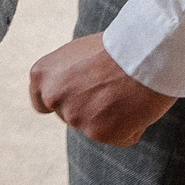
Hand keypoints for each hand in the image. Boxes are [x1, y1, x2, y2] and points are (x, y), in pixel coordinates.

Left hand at [31, 34, 176, 146]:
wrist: (144, 54)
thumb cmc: (118, 47)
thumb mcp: (79, 53)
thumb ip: (67, 74)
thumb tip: (69, 88)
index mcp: (41, 75)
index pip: (42, 103)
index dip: (63, 103)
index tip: (78, 102)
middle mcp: (52, 97)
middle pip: (70, 116)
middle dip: (90, 110)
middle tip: (114, 92)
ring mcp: (74, 117)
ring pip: (95, 127)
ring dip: (113, 118)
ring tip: (129, 93)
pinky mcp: (99, 133)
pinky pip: (120, 137)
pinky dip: (132, 128)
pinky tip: (138, 106)